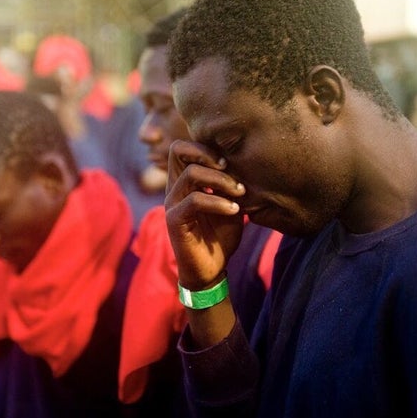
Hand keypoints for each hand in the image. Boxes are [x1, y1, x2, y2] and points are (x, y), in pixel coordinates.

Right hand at [165, 139, 244, 289]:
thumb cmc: (220, 237)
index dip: (205, 147)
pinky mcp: (175, 221)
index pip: (183, 148)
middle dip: (208, 154)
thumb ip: (231, 186)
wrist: (210, 270)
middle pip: (178, 150)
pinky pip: (195, 201)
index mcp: (184, 182)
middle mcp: (174, 189)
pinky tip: (234, 211)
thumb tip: (244, 164)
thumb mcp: (230, 205)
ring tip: (239, 193)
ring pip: (191, 174)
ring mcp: (172, 204)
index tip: (229, 163)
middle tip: (230, 169)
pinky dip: (218, 202)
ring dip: (221, 180)